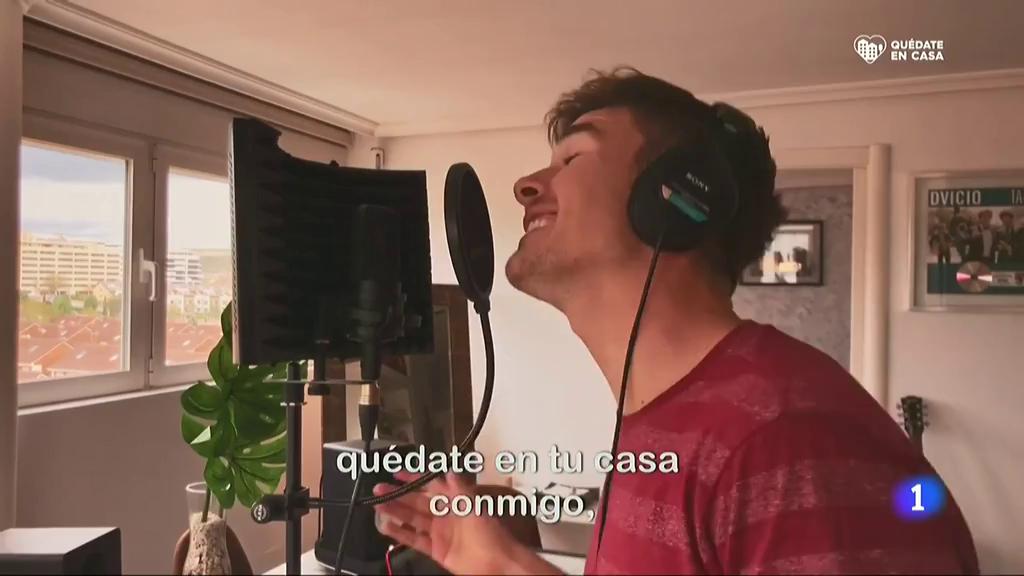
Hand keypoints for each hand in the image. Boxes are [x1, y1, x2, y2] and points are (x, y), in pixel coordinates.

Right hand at [373, 471, 558, 574]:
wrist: (498, 563)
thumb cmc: (492, 534)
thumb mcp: (475, 505)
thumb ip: (460, 488)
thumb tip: (449, 471)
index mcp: (457, 500)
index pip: (431, 485)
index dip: (414, 479)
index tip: (397, 473)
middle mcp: (447, 515)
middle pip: (418, 502)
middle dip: (398, 495)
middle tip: (379, 489)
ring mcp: (441, 532)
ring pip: (413, 519)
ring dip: (396, 512)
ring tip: (378, 506)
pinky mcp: (437, 549)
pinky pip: (415, 540)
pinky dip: (401, 534)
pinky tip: (388, 527)